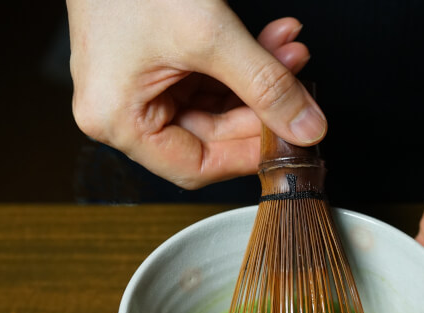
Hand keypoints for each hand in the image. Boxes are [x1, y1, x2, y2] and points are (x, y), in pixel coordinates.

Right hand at [66, 0, 325, 187]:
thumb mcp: (209, 35)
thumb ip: (265, 85)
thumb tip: (306, 128)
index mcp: (117, 120)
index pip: (195, 166)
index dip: (246, 156)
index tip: (288, 142)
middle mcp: (121, 110)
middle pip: (209, 135)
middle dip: (261, 106)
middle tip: (299, 90)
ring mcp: (137, 86)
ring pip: (215, 103)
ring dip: (258, 79)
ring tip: (290, 53)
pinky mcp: (153, 61)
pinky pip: (206, 76)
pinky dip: (241, 62)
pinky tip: (272, 42)